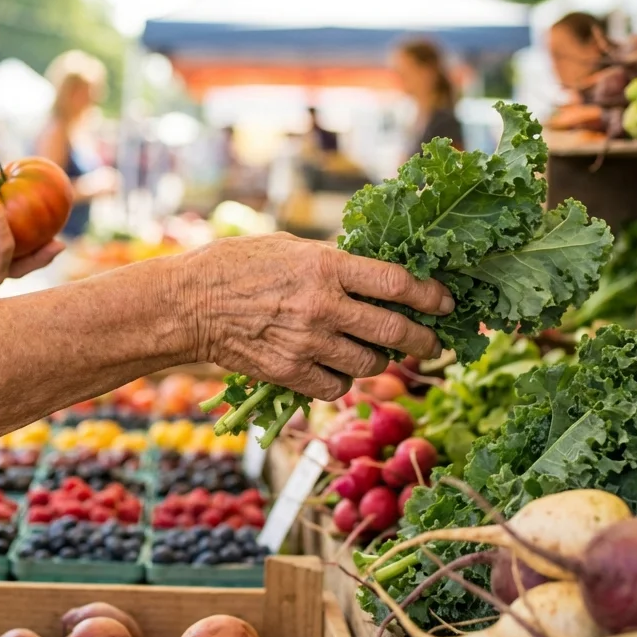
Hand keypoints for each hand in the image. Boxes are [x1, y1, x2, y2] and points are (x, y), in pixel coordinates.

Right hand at [177, 233, 451, 400]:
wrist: (190, 303)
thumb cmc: (238, 265)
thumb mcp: (292, 248)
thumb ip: (335, 262)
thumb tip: (378, 274)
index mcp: (327, 266)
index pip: (398, 284)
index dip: (431, 296)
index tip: (446, 303)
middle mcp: (323, 306)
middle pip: (395, 331)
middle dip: (424, 341)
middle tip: (434, 344)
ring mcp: (307, 344)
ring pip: (370, 365)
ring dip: (379, 361)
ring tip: (373, 353)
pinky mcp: (290, 373)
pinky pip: (337, 387)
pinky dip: (342, 380)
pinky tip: (334, 367)